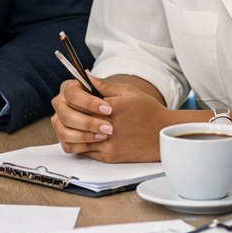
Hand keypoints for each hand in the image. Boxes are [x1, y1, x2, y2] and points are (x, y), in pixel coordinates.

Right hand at [50, 78, 114, 152]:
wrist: (125, 118)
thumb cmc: (119, 102)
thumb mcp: (117, 91)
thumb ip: (103, 85)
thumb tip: (88, 75)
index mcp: (70, 89)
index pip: (72, 94)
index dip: (89, 103)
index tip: (108, 110)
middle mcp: (61, 105)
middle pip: (66, 115)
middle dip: (88, 123)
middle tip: (108, 128)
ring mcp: (60, 122)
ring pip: (64, 132)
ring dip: (84, 136)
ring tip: (104, 136)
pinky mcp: (65, 138)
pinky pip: (67, 145)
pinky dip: (82, 146)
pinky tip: (96, 143)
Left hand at [55, 81, 171, 162]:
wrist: (164, 134)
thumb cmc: (148, 110)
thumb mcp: (127, 91)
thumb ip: (103, 84)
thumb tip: (85, 75)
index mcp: (109, 109)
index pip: (76, 102)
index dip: (73, 99)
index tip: (73, 96)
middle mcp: (105, 129)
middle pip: (70, 121)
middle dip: (67, 113)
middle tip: (69, 109)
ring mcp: (106, 145)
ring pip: (72, 140)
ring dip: (69, 131)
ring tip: (72, 123)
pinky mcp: (108, 157)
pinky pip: (83, 152)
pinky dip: (79, 143)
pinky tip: (82, 134)